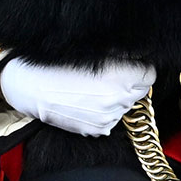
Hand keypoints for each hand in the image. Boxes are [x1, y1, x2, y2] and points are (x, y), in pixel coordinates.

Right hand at [0, 57, 155, 136]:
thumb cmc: (59, 63)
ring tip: (92, 88)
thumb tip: (141, 52)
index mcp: (122, 77)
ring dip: (117, 97)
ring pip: (125, 105)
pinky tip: (87, 101)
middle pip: (140, 90)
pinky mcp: (97, 130)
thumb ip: (123, 53)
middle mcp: (119, 100)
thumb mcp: (94, 50)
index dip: (139, 67)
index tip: (129, 64)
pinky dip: (105, 111)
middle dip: (130, 82)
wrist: (30, 86)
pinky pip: (111, 119)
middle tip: (109, 75)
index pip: (150, 74)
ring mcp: (109, 118)